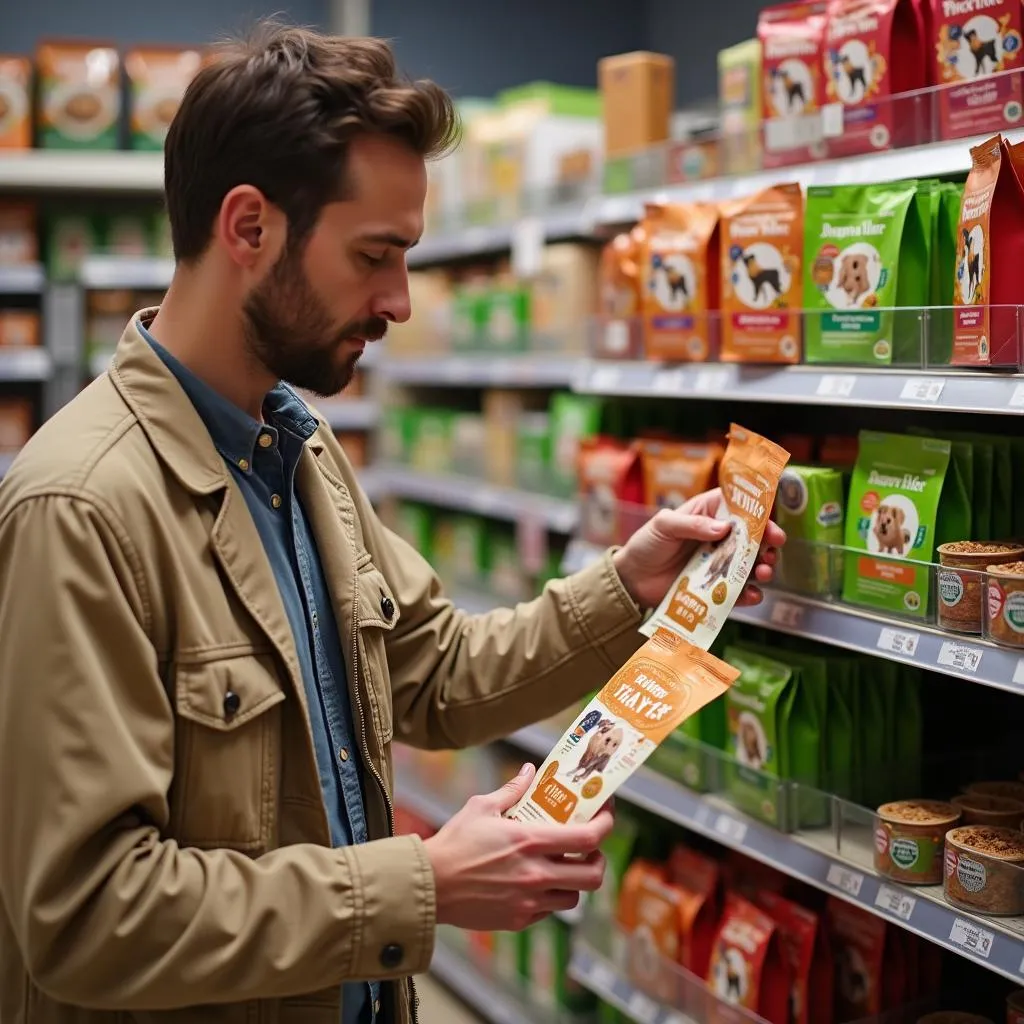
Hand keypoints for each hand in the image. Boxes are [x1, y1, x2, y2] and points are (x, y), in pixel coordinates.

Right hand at [423, 764, 612, 931]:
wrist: (429, 884)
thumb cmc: (454, 842)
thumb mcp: (482, 806)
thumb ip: (512, 790)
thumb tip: (530, 771)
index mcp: (530, 841)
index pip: (588, 838)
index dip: (606, 824)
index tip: (606, 812)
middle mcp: (536, 874)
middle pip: (593, 876)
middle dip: (599, 860)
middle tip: (589, 849)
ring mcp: (528, 901)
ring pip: (574, 897)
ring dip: (575, 881)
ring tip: (563, 867)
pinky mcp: (518, 920)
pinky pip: (549, 912)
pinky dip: (550, 897)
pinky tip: (537, 883)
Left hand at [612, 488, 785, 611]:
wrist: (632, 579)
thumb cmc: (647, 544)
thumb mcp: (664, 525)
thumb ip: (692, 523)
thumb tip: (723, 527)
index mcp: (708, 513)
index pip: (740, 507)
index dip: (759, 512)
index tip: (770, 523)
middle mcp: (719, 536)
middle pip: (752, 536)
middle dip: (768, 542)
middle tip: (773, 549)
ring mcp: (719, 562)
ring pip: (750, 563)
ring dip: (762, 567)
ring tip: (763, 572)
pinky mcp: (716, 586)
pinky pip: (738, 590)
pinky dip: (749, 593)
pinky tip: (752, 594)